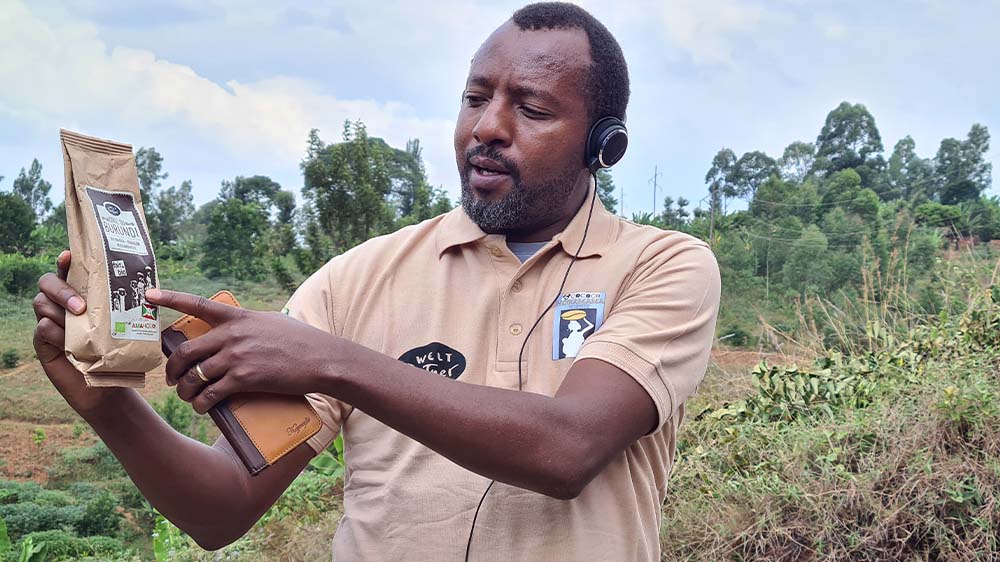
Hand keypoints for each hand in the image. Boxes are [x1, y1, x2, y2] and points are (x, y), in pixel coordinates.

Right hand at [32, 251, 116, 413]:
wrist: (110, 384)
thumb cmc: (119, 350)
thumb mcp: (126, 326)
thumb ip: (128, 306)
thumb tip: (150, 289)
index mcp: (83, 295)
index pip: (69, 271)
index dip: (66, 261)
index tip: (68, 255)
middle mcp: (62, 305)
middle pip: (47, 283)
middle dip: (61, 289)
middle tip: (81, 305)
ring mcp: (51, 322)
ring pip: (42, 303)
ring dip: (60, 312)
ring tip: (78, 323)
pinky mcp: (43, 343)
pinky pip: (42, 328)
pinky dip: (55, 332)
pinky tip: (67, 340)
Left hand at [146, 289, 337, 413]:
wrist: (322, 359)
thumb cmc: (302, 340)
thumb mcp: (272, 322)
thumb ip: (247, 324)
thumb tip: (234, 329)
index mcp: (239, 316)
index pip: (198, 304)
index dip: (170, 299)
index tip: (148, 296)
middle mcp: (232, 335)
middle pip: (185, 351)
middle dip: (172, 368)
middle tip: (172, 378)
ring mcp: (236, 357)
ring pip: (194, 376)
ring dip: (185, 390)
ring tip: (187, 396)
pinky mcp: (244, 379)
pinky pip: (210, 394)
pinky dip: (201, 404)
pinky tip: (202, 407)